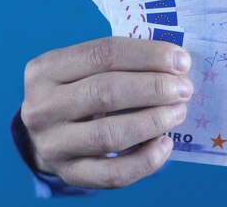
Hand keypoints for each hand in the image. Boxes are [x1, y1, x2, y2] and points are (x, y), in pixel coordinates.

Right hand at [20, 37, 192, 188]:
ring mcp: (52, 144)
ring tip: (178, 112)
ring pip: (109, 134)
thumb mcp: (85, 68)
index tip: (181, 61)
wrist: (47, 133)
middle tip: (184, 88)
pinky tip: (165, 144)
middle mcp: (42, 106)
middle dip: (154, 88)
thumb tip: (176, 63)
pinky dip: (145, 161)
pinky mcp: (69, 174)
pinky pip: (113, 174)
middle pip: (106, 91)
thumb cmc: (80, 90)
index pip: (104, 53)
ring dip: (153, 121)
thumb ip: (123, 61)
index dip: (148, 55)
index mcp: (47, 68)